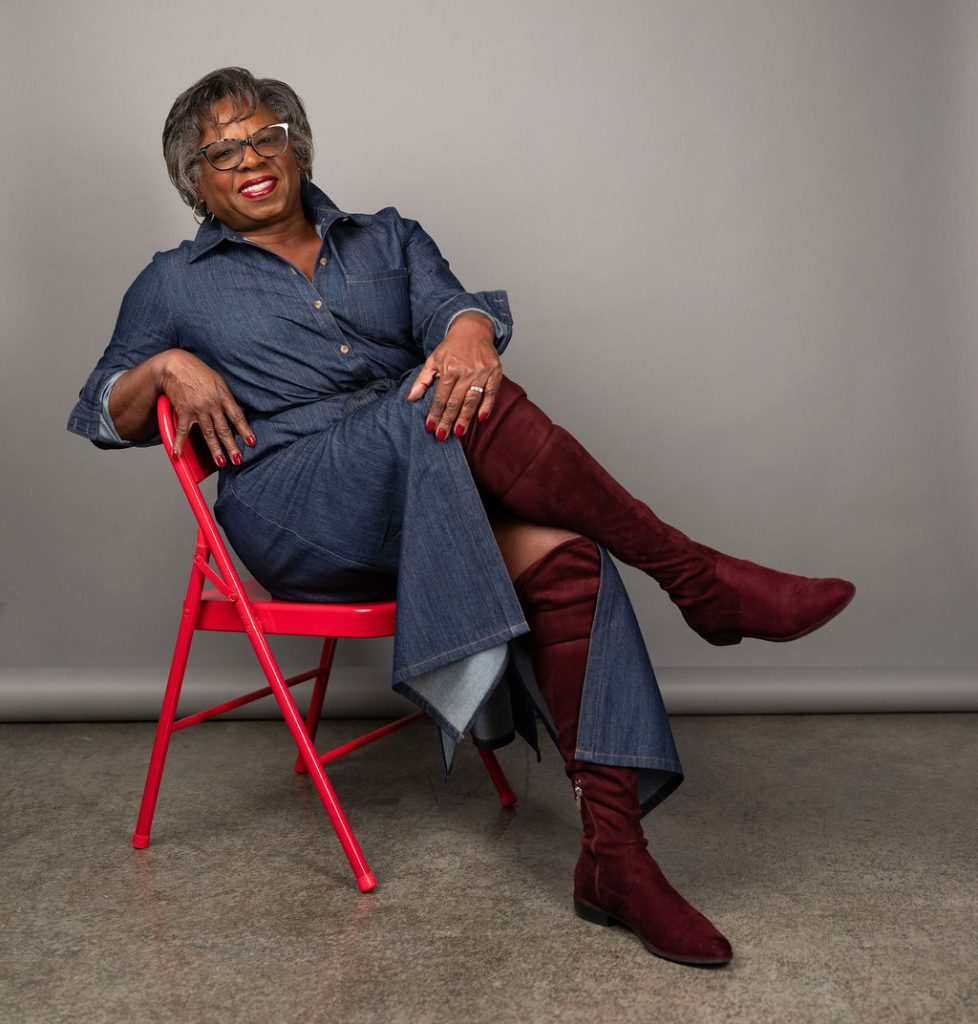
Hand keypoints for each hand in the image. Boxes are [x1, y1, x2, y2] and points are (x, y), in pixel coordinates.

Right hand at [154, 350, 254, 465]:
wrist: (176, 365)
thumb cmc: (199, 373)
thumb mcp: (219, 382)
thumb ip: (228, 398)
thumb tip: (241, 412)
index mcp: (223, 396)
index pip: (237, 416)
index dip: (245, 430)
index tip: (251, 442)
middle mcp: (212, 404)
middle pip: (224, 429)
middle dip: (232, 446)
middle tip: (238, 460)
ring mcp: (197, 409)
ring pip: (208, 433)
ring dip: (215, 449)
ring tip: (221, 462)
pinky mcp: (183, 411)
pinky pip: (182, 431)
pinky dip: (179, 444)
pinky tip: (178, 454)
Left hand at [406, 312, 501, 438]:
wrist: (473, 329)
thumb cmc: (452, 347)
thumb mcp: (433, 360)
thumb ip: (422, 380)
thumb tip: (410, 398)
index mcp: (449, 369)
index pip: (440, 397)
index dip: (435, 413)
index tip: (431, 427)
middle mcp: (465, 372)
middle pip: (455, 402)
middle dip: (447, 420)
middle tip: (442, 436)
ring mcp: (481, 373)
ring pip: (472, 400)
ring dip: (465, 418)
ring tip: (458, 432)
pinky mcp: (494, 373)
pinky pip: (491, 393)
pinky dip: (487, 406)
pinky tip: (481, 419)